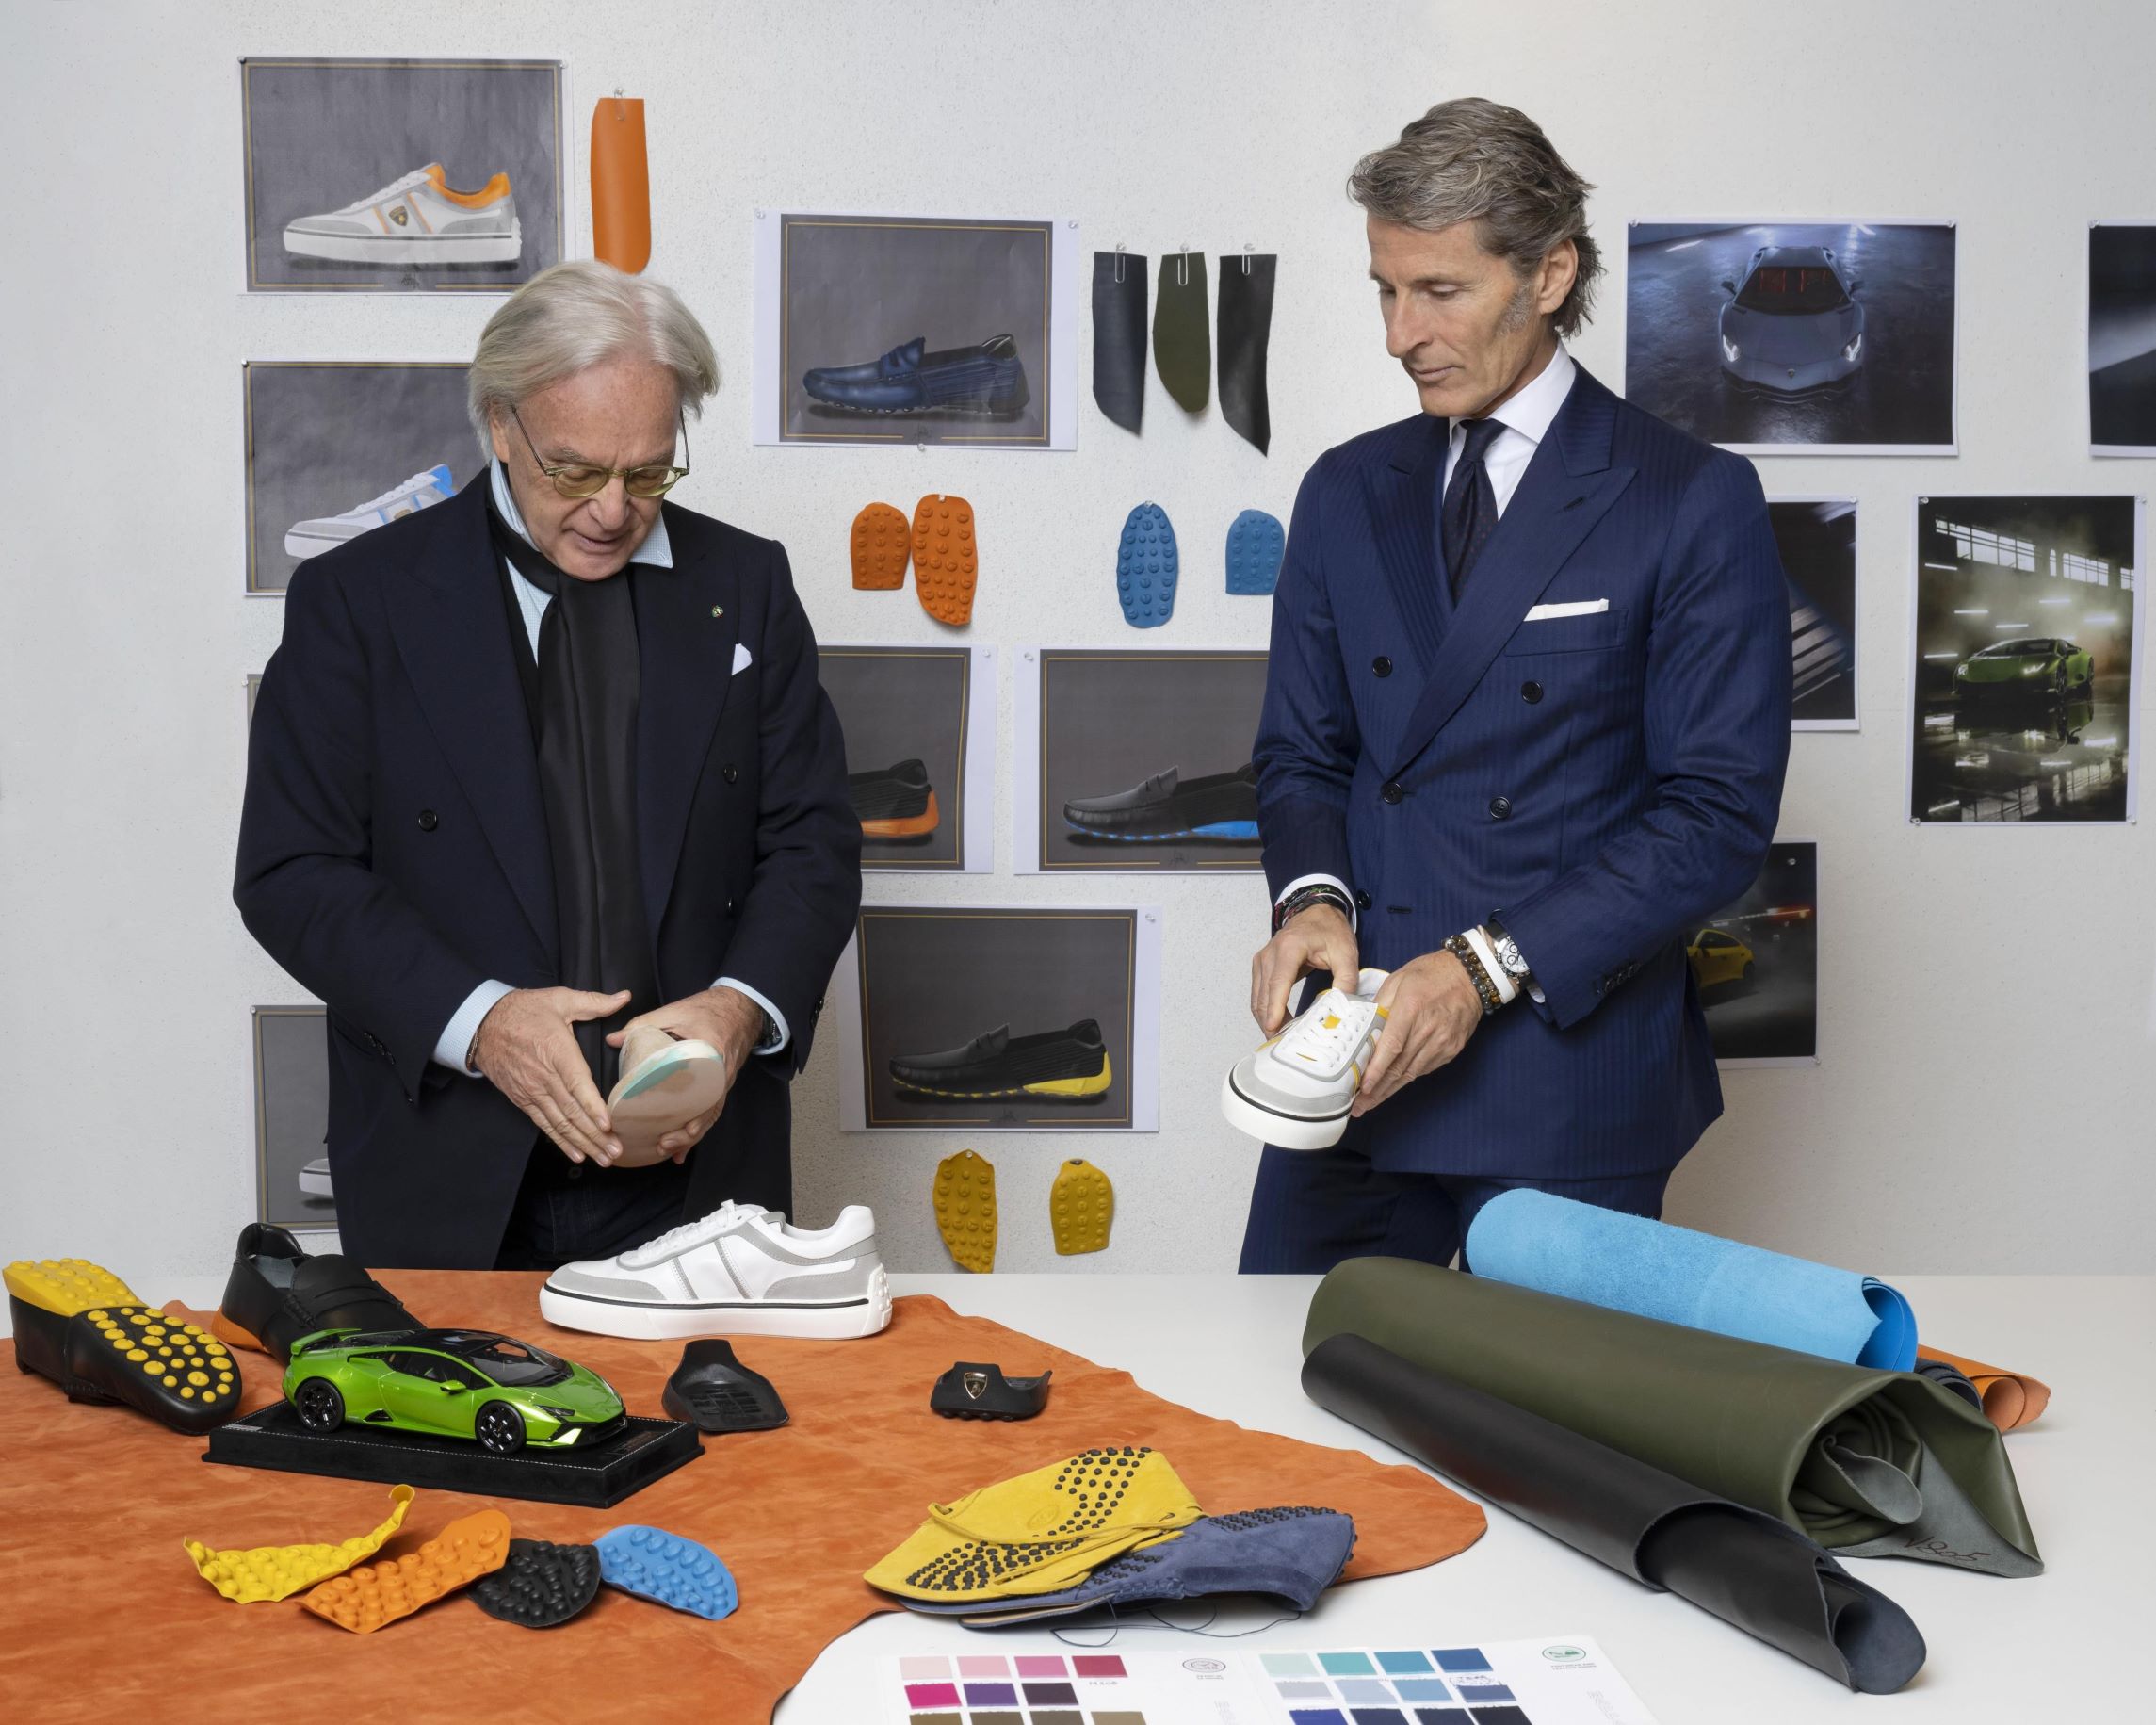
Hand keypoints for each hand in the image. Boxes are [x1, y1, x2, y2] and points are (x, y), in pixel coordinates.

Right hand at [473, 987, 630, 1164]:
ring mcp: (532, 1091)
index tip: (608, 1123)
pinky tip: (577, 1154)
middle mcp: (544, 1077)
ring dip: (583, 1143)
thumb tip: (624, 997)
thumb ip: (594, 1002)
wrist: (482, 1025)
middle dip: (596, 1134)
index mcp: (557, 1052)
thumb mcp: (559, 999)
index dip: (593, 1106)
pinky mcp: (523, 1100)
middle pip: (572, 1111)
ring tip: (604, 1158)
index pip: (577, 1084)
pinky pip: (545, 1125)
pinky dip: (561, 1142)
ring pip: (560, 1123)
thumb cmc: (524, 1011)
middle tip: (616, 1150)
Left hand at [605, 987, 762, 1159]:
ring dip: (691, 1136)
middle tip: (664, 1143)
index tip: (680, 1126)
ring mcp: (722, 1082)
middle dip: (689, 1132)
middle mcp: (721, 1074)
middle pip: (709, 1111)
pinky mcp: (719, 1085)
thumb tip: (613, 1040)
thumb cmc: (709, 1009)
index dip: (696, 1111)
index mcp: (713, 1055)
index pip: (707, 1088)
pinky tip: (682, 1148)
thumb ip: (643, 1025)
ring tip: (670, 1150)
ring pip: (710, 1115)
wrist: (738, 1007)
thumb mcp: (676, 1012)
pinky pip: (709, 1111)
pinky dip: (696, 1129)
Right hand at [1250, 904, 1360, 1034]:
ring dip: (1266, 1019)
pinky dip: (1265, 1011)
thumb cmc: (1330, 930)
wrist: (1316, 912)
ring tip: (1281, 1040)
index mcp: (1290, 948)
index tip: (1273, 1027)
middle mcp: (1269, 954)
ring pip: (1257, 998)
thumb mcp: (1346, 953)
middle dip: (1270, 1022)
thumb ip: (1347, 980)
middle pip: (1263, 995)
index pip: (1278, 982)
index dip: (1275, 1006)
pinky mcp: (1261, 968)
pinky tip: (1277, 1025)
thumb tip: (1343, 1008)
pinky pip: (1258, 995)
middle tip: (1284, 1045)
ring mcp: (1261, 961)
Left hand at [1351, 949, 1482, 1115]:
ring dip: (1390, 1089)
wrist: (1470, 976)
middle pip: (1400, 1067)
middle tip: (1359, 1107)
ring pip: (1412, 1073)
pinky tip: (1393, 1085)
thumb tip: (1363, 1027)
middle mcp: (1428, 1030)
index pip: (1391, 1047)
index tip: (1362, 1088)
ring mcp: (1443, 1042)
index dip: (1376, 1071)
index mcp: (1411, 1009)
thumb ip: (1380, 1005)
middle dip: (1377, 1090)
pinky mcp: (1451, 1049)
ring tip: (1371, 1102)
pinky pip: (1425, 1068)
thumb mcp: (1398, 980)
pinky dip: (1408, 1078)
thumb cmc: (1431, 974)